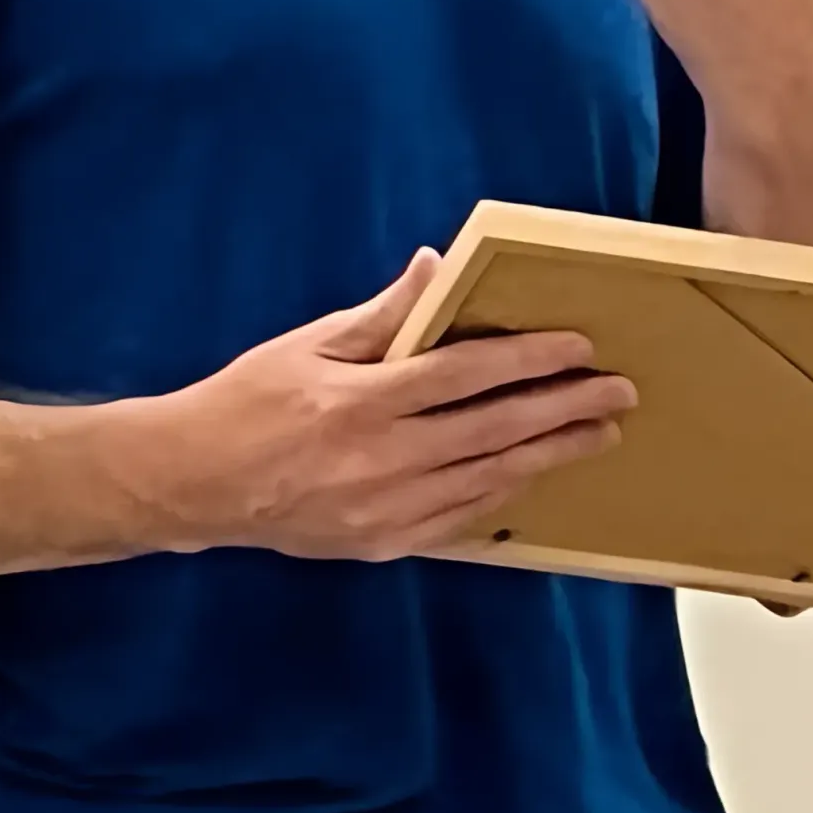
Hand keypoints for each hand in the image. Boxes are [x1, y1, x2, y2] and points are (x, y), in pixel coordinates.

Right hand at [133, 252, 637, 561]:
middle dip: (564, 409)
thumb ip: (381, 315)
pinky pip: (460, 520)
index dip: (529, 359)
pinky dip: (503, 494)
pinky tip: (533, 474)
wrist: (195, 484)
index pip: (467, 375)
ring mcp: (385, 509)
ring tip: (597, 434)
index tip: (578, 347)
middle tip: (618, 393)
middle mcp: (381, 459)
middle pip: (495, 430)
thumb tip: (435, 268)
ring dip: (550, 455)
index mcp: (362, 401)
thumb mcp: (308, 344)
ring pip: (489, 480)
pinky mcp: (382, 543)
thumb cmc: (246, 403)